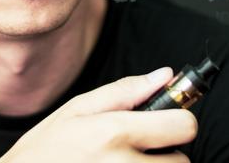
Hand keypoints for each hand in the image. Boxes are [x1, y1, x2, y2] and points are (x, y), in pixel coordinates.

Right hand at [0, 67, 196, 161]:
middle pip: (182, 161)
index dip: (177, 122)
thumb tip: (165, 75)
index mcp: (113, 133)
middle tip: (137, 150)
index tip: (166, 123)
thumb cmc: (44, 150)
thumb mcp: (77, 109)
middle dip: (165, 153)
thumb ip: (125, 91)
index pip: (184, 127)